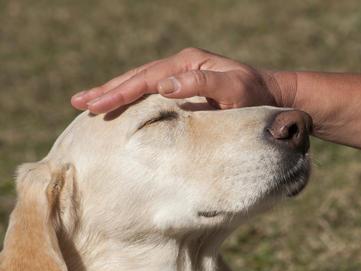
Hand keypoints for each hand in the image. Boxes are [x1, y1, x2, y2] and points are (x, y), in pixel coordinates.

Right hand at [71, 48, 295, 113]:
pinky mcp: (185, 87)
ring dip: (115, 93)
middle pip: (136, 77)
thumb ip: (204, 84)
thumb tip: (163, 85)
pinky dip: (132, 99)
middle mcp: (181, 66)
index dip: (119, 92)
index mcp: (188, 64)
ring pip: (141, 83)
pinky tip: (120, 106)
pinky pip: (152, 92)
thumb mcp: (235, 88)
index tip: (95, 105)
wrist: (271, 96)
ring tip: (88, 103)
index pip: (146, 79)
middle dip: (107, 90)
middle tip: (78, 102)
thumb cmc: (255, 96)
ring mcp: (182, 75)